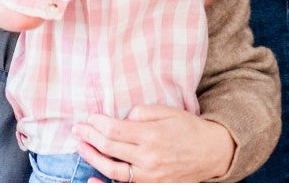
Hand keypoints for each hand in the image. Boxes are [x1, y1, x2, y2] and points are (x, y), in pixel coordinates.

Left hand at [73, 106, 234, 182]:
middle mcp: (149, 158)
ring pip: (113, 169)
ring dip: (93, 157)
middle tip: (76, 128)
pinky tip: (91, 180)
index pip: (113, 129)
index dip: (96, 123)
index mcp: (150, 136)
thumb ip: (139, 112)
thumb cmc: (187, 127)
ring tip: (80, 146)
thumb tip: (118, 118)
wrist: (212, 152)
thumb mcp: (165, 111)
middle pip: (110, 147)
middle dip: (89, 136)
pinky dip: (106, 184)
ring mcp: (151, 176)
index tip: (87, 117)